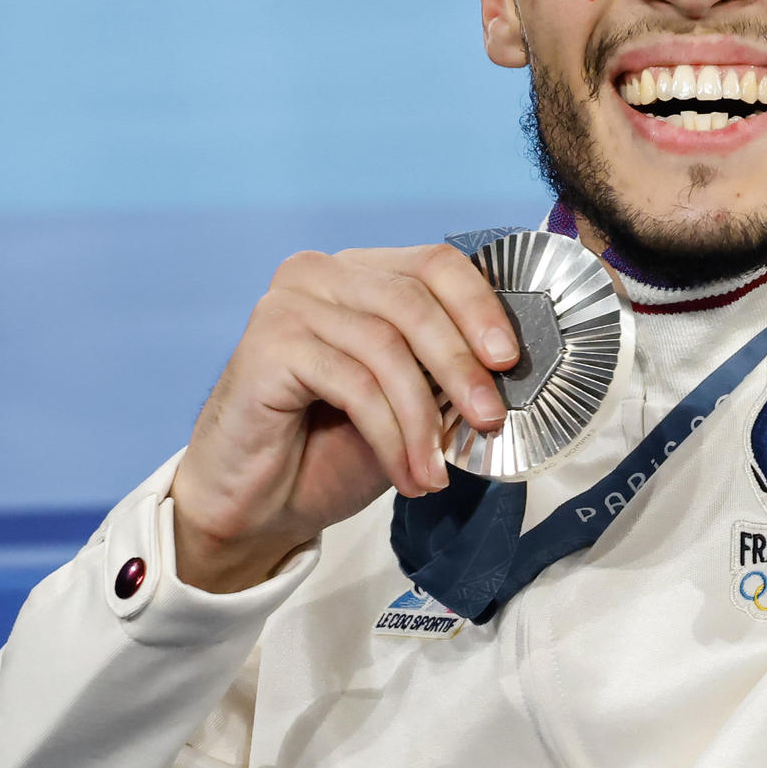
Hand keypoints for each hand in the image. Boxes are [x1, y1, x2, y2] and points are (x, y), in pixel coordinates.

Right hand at [169, 246, 521, 591]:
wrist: (257, 503)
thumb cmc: (331, 449)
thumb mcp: (407, 402)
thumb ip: (444, 372)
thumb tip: (507, 370)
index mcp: (359, 273)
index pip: (434, 264)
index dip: (480, 307)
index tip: (510, 359)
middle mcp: (319, 274)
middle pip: (413, 300)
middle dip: (460, 366)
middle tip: (489, 419)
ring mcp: (288, 304)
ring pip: (386, 347)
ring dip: (422, 418)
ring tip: (435, 470)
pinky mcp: (267, 343)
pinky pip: (353, 383)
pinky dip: (391, 435)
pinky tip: (406, 473)